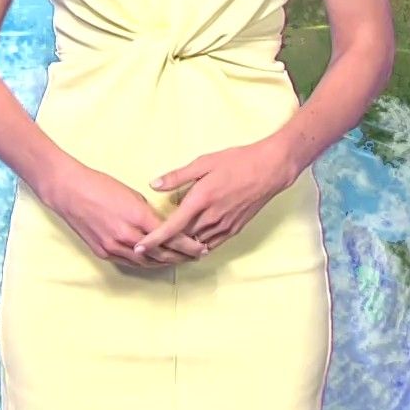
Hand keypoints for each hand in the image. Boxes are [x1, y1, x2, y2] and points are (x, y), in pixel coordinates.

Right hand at [41, 163, 211, 269]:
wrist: (69, 191)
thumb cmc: (101, 185)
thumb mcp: (132, 194)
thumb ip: (148, 213)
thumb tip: (162, 225)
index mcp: (138, 217)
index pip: (171, 237)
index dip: (188, 245)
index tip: (200, 247)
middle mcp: (127, 236)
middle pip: (162, 254)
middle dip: (181, 256)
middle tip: (195, 256)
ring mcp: (114, 247)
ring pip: (146, 262)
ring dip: (164, 262)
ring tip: (179, 260)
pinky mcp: (103, 252)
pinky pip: (130, 262)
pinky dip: (145, 262)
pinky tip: (154, 260)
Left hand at [134, 140, 298, 257]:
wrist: (270, 169)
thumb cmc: (237, 161)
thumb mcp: (204, 162)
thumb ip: (177, 176)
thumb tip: (154, 184)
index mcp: (201, 200)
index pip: (172, 227)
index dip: (154, 239)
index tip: (139, 247)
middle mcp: (211, 217)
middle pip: (182, 240)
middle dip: (166, 245)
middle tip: (150, 245)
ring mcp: (224, 226)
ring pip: (197, 245)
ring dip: (182, 248)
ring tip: (167, 248)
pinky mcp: (234, 230)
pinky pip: (212, 245)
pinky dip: (199, 247)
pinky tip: (191, 244)